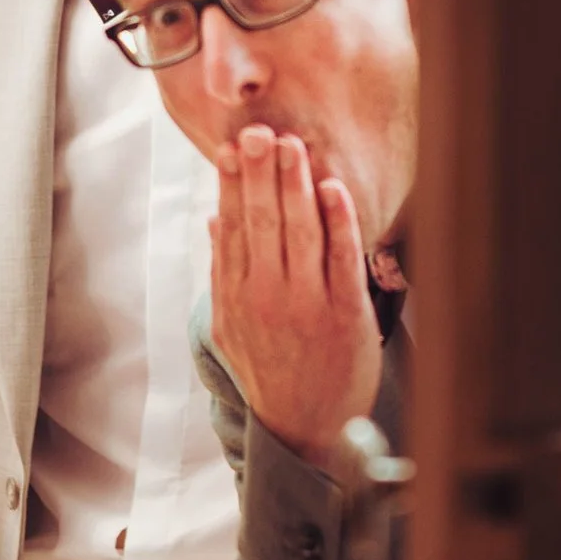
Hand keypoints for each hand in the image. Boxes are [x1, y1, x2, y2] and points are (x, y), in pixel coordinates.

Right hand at [209, 123, 382, 471]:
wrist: (305, 428)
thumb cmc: (270, 371)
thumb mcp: (230, 328)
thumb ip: (222, 272)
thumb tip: (214, 219)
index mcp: (235, 298)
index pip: (232, 228)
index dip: (232, 185)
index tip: (231, 146)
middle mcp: (266, 298)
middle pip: (262, 222)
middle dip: (261, 173)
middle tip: (259, 131)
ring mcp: (306, 305)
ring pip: (299, 232)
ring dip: (296, 185)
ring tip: (293, 145)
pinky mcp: (345, 314)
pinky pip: (341, 258)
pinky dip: (337, 221)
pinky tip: (331, 189)